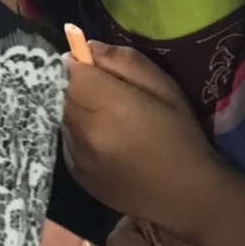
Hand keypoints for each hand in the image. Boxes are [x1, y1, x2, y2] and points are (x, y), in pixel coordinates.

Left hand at [63, 42, 221, 234]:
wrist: (186, 197)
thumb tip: (87, 48)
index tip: (88, 64)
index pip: (67, 71)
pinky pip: (66, 139)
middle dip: (71, 84)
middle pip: (58, 93)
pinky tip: (104, 142)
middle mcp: (86, 132)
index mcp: (111, 106)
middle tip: (98, 89)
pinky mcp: (74, 174)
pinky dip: (77, 133)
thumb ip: (124, 61)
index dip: (73, 62)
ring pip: (60, 116)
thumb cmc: (181, 137)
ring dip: (73, 109)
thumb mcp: (164, 87)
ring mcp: (77, 156)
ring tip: (106, 118)